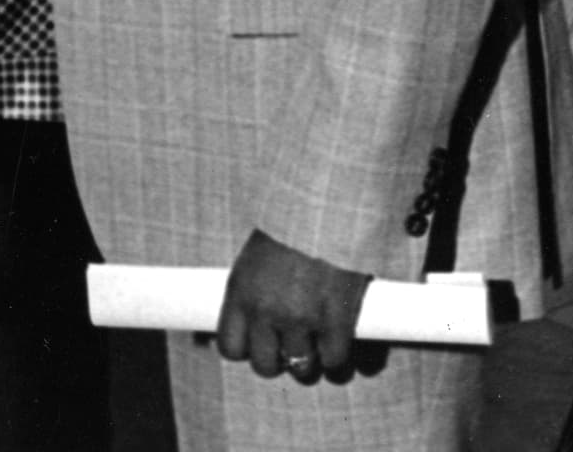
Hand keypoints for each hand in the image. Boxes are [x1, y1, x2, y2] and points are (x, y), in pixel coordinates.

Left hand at [215, 228, 370, 384]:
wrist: (328, 202)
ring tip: (321, 348)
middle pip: (266, 366)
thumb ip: (254, 282)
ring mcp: (301, 318)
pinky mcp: (335, 319)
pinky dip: (339, 357)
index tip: (262, 342)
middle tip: (295, 347)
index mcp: (241, 292)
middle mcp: (266, 311)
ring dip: (313, 362)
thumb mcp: (258, 249)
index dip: (248, 350)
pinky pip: (335, 360)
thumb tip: (253, 311)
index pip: (231, 348)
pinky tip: (341, 344)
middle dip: (281, 361)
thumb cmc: (293, 220)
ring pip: (302, 369)